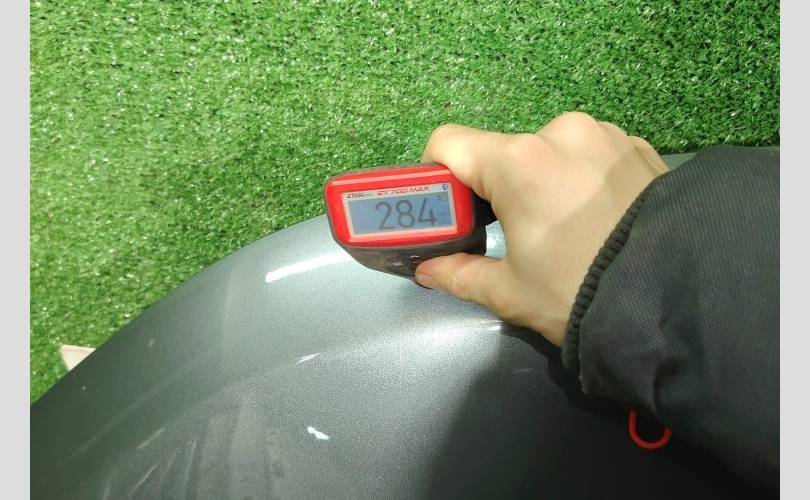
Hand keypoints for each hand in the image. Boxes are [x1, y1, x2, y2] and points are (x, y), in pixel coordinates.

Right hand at [415, 112, 667, 346]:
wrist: (680, 296)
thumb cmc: (582, 292)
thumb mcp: (511, 293)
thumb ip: (459, 275)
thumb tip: (427, 271)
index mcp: (518, 162)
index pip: (447, 143)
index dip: (438, 176)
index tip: (451, 210)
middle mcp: (558, 132)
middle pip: (501, 150)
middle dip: (496, 187)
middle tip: (511, 231)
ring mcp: (603, 133)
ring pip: (547, 149)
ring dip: (541, 178)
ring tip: (564, 228)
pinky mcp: (636, 144)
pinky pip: (588, 152)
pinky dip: (580, 176)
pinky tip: (598, 217)